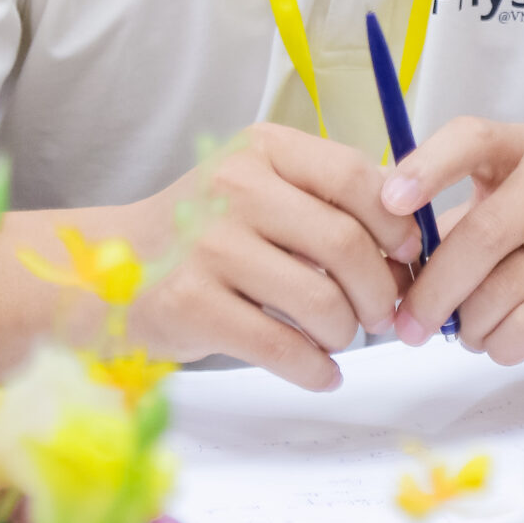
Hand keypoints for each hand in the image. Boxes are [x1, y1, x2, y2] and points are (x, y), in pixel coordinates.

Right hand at [124, 124, 422, 390]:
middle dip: (379, 290)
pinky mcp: (192, 305)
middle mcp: (235, 188)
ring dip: (348, 332)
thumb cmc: (206, 233)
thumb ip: (328, 198)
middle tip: (382, 313)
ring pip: (320, 301)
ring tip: (341, 337)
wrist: (112, 272)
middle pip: (345, 244)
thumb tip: (411, 236)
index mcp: (262, 150)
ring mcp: (209, 246)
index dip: (395, 223)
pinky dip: (316, 369)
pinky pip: (282, 347)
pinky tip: (321, 372)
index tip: (406, 254)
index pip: (354, 176)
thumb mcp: (262, 187)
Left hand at [382, 118, 523, 362]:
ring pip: (506, 287)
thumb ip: (446, 230)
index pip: (471, 138)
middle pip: (482, 234)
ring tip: (465, 333)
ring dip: (470, 323)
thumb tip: (385, 270)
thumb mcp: (502, 209)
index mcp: (523, 147)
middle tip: (408, 326)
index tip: (389, 202)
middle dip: (434, 290)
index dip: (427, 168)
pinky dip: (503, 343)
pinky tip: (500, 343)